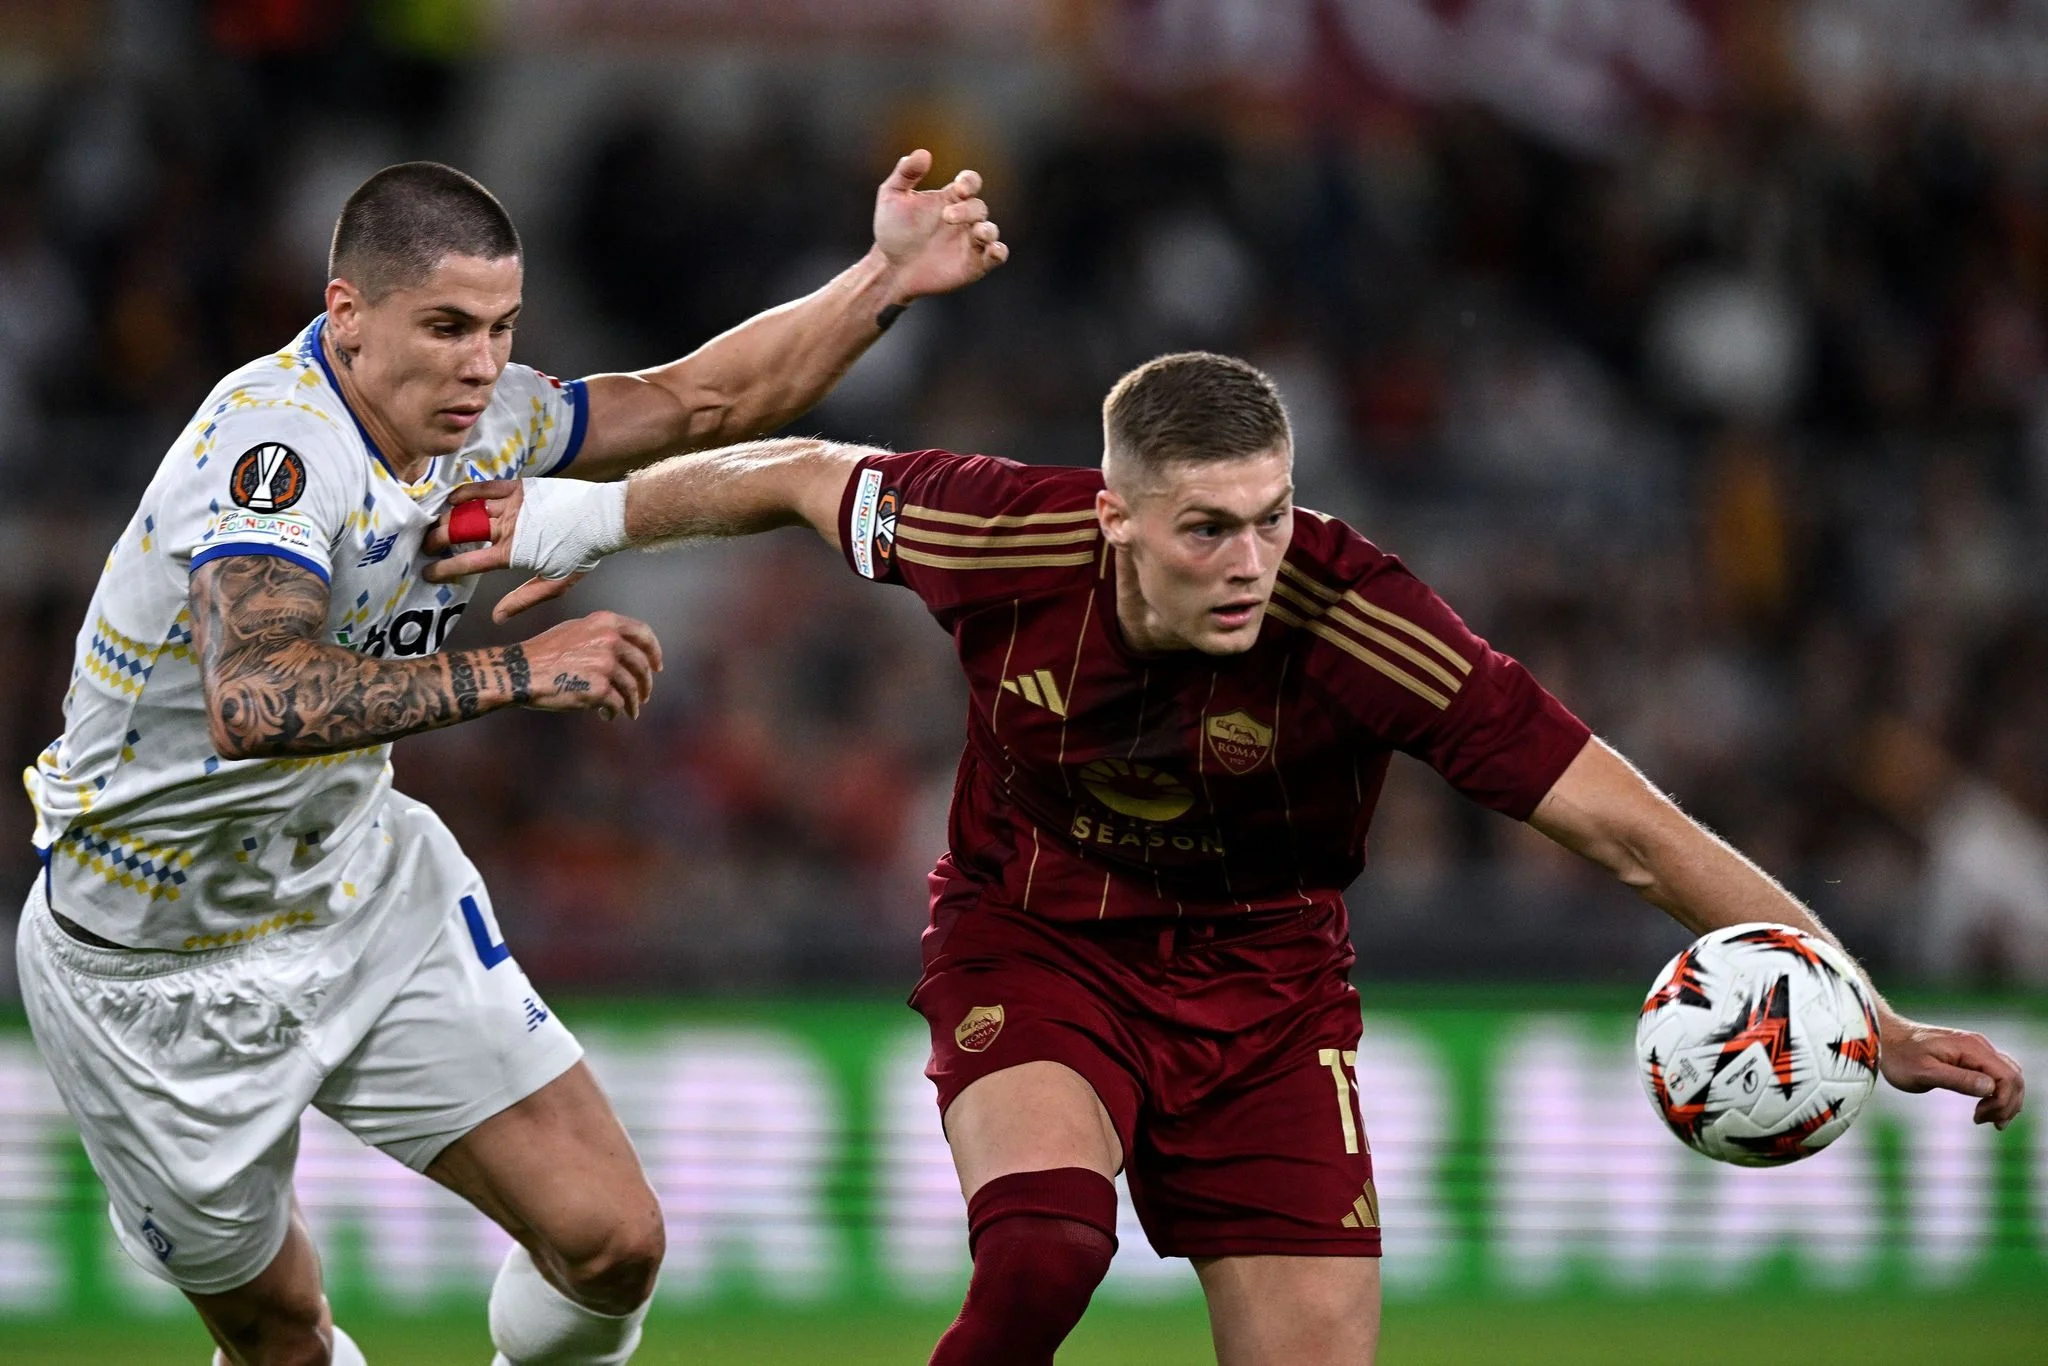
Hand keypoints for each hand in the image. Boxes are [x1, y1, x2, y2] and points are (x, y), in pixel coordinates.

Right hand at [424, 481, 584, 622]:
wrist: (604, 519)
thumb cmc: (582, 554)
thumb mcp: (555, 583)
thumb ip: (523, 598)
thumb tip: (497, 617)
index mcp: (512, 553)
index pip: (468, 562)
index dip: (444, 569)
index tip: (428, 573)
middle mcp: (507, 527)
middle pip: (460, 532)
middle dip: (437, 540)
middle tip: (425, 546)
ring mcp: (512, 505)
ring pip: (468, 509)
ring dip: (447, 517)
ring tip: (433, 524)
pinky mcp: (520, 487)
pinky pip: (486, 486)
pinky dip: (466, 491)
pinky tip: (452, 498)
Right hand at [519, 610, 661, 719]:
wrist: (522, 670)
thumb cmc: (545, 652)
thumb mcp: (576, 630)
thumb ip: (603, 635)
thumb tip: (627, 651)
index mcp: (605, 622)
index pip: (644, 634)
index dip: (654, 651)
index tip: (658, 666)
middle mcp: (609, 640)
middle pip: (641, 664)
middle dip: (645, 683)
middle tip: (644, 696)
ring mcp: (606, 664)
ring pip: (632, 688)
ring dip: (633, 703)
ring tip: (630, 711)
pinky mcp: (600, 689)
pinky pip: (617, 704)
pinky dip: (615, 712)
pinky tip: (608, 716)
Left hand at [871, 149, 1007, 301]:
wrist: (889, 268)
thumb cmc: (891, 230)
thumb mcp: (891, 196)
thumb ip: (906, 173)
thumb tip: (923, 153)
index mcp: (950, 198)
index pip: (970, 182)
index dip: (970, 182)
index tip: (960, 188)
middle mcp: (964, 219)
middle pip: (979, 208)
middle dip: (967, 211)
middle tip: (947, 217)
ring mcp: (970, 242)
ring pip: (991, 231)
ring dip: (988, 230)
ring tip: (977, 232)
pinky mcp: (974, 265)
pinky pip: (995, 257)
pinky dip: (999, 252)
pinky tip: (993, 250)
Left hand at [1880, 1014, 2024, 1128]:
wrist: (1886, 1038)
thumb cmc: (1900, 1057)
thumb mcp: (1924, 1073)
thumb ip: (1957, 1079)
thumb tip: (1990, 1088)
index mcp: (1971, 1048)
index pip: (2008, 1077)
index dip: (2002, 1102)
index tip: (1979, 1117)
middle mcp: (1979, 1046)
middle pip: (2014, 1077)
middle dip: (2008, 1104)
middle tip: (1987, 1123)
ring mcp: (1976, 1049)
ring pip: (2009, 1076)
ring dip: (2006, 1100)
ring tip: (1988, 1120)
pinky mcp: (1970, 1056)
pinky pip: (1996, 1074)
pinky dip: (1998, 1093)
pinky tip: (1986, 1108)